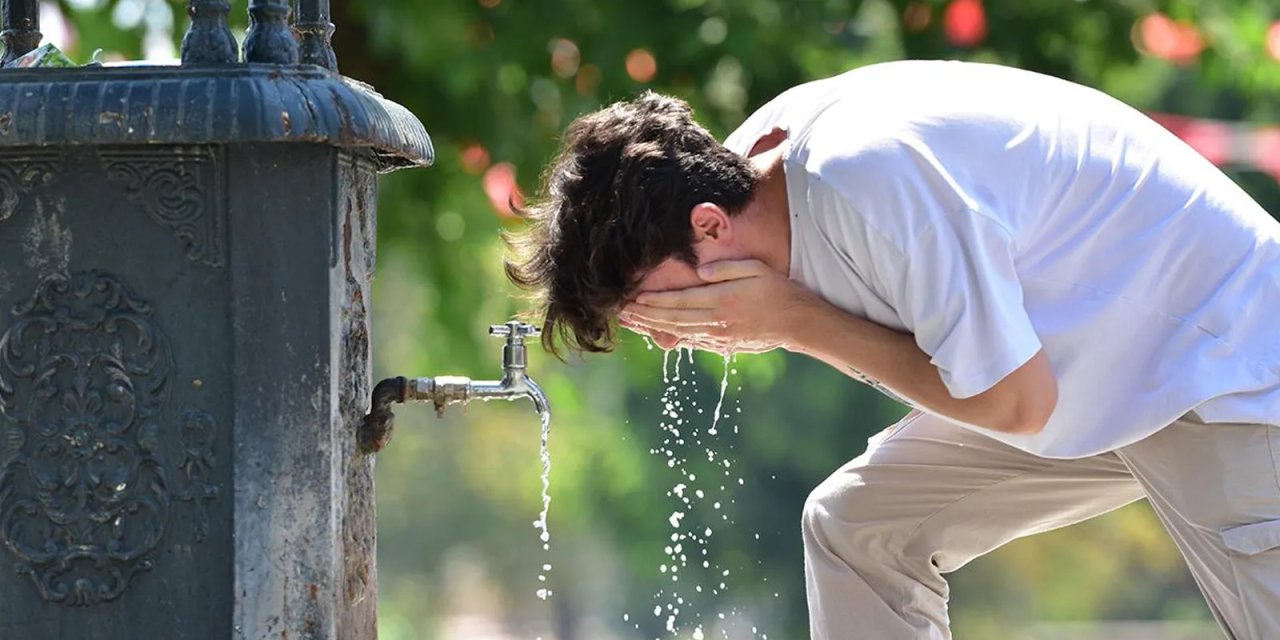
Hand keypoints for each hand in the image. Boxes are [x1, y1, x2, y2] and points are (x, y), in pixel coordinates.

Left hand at [621, 259, 821, 354]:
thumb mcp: (755, 269)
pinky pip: (691, 341)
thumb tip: (699, 271)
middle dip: (644, 316)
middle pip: (672, 318)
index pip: (679, 301)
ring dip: (652, 327)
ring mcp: (719, 336)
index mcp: (722, 300)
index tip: (633, 298)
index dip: (654, 301)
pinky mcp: (723, 345)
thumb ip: (726, 268)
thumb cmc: (778, 290)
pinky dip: (671, 337)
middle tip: (622, 312)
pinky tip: (657, 333)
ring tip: (632, 322)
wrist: (797, 323)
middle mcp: (717, 321)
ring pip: (678, 332)